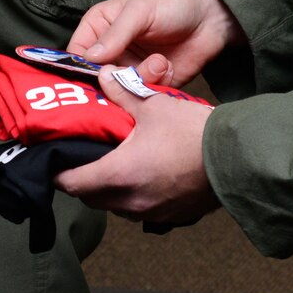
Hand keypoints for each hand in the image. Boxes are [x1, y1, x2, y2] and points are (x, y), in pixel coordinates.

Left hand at [54, 66, 219, 224]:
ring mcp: (154, 213)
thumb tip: (101, 75)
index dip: (58, 173)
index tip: (53, 160)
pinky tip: (143, 176)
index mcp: (120, 175)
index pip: (73, 184)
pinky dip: (134, 196)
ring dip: (109, 190)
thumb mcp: (153, 105)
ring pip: (116, 206)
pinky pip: (141, 210)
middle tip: (81, 158)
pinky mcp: (173, 217)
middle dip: (82, 180)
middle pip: (92, 197)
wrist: (239, 158)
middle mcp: (132, 202)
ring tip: (111, 164)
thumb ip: (121, 92)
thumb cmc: (193, 132)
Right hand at [67, 0, 244, 85]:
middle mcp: (111, 51)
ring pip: (121, 89)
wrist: (211, 19)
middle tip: (128, 73)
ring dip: (140, 79)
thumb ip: (114, 34)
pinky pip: (143, 95)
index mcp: (99, 27)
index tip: (93, 75)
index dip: (80, 67)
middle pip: (96, 77)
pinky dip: (155, 84)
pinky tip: (167, 66)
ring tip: (159, 62)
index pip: (77, 53)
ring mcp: (130, 69)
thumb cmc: (172, 4)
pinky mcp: (150, 84)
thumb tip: (89, 58)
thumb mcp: (139, 11)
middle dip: (113, 79)